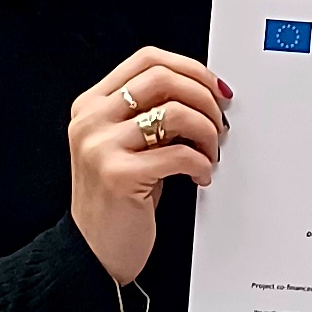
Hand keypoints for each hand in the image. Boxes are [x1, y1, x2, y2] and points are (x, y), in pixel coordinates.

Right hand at [66, 47, 227, 286]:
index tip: (214, 88)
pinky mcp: (119, 175)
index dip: (190, 68)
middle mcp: (91, 121)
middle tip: (220, 122)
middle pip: (163, 78)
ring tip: (209, 153)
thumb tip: (203, 93)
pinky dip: (202, 164)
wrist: (94, 251)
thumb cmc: (117, 200)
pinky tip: (200, 176)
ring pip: (176, 113)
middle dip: (204, 97)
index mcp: (91, 105)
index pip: (147, 60)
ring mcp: (101, 147)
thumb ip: (148, 114)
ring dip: (207, 132)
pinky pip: (179, 154)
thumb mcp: (124, 146)